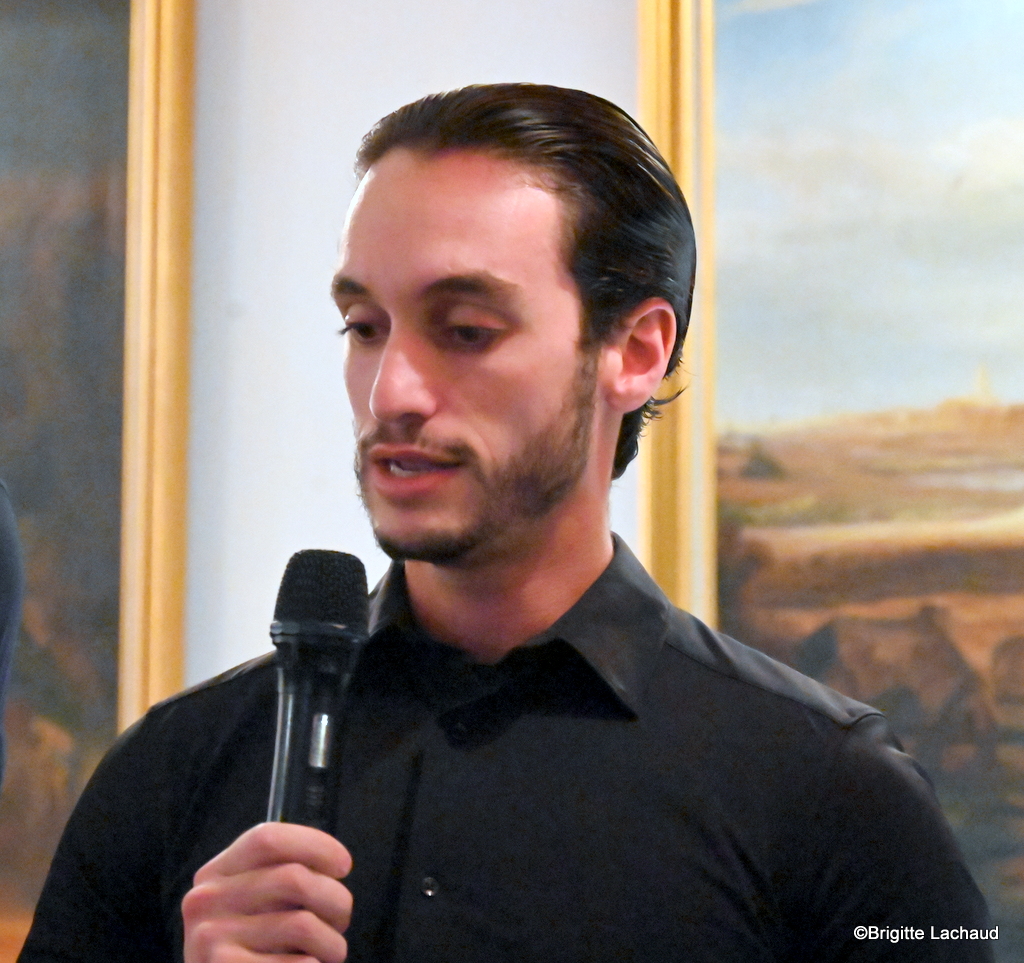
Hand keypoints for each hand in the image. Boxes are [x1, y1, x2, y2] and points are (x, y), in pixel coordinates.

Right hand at [182, 822, 352, 961]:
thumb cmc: (251, 951)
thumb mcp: (252, 905)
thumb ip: (279, 879)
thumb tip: (335, 866)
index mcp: (215, 874)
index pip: (268, 838)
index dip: (314, 844)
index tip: (343, 865)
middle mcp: (206, 900)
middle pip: (293, 878)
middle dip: (335, 899)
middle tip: (342, 919)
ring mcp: (210, 938)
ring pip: (302, 925)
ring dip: (332, 943)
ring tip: (331, 952)